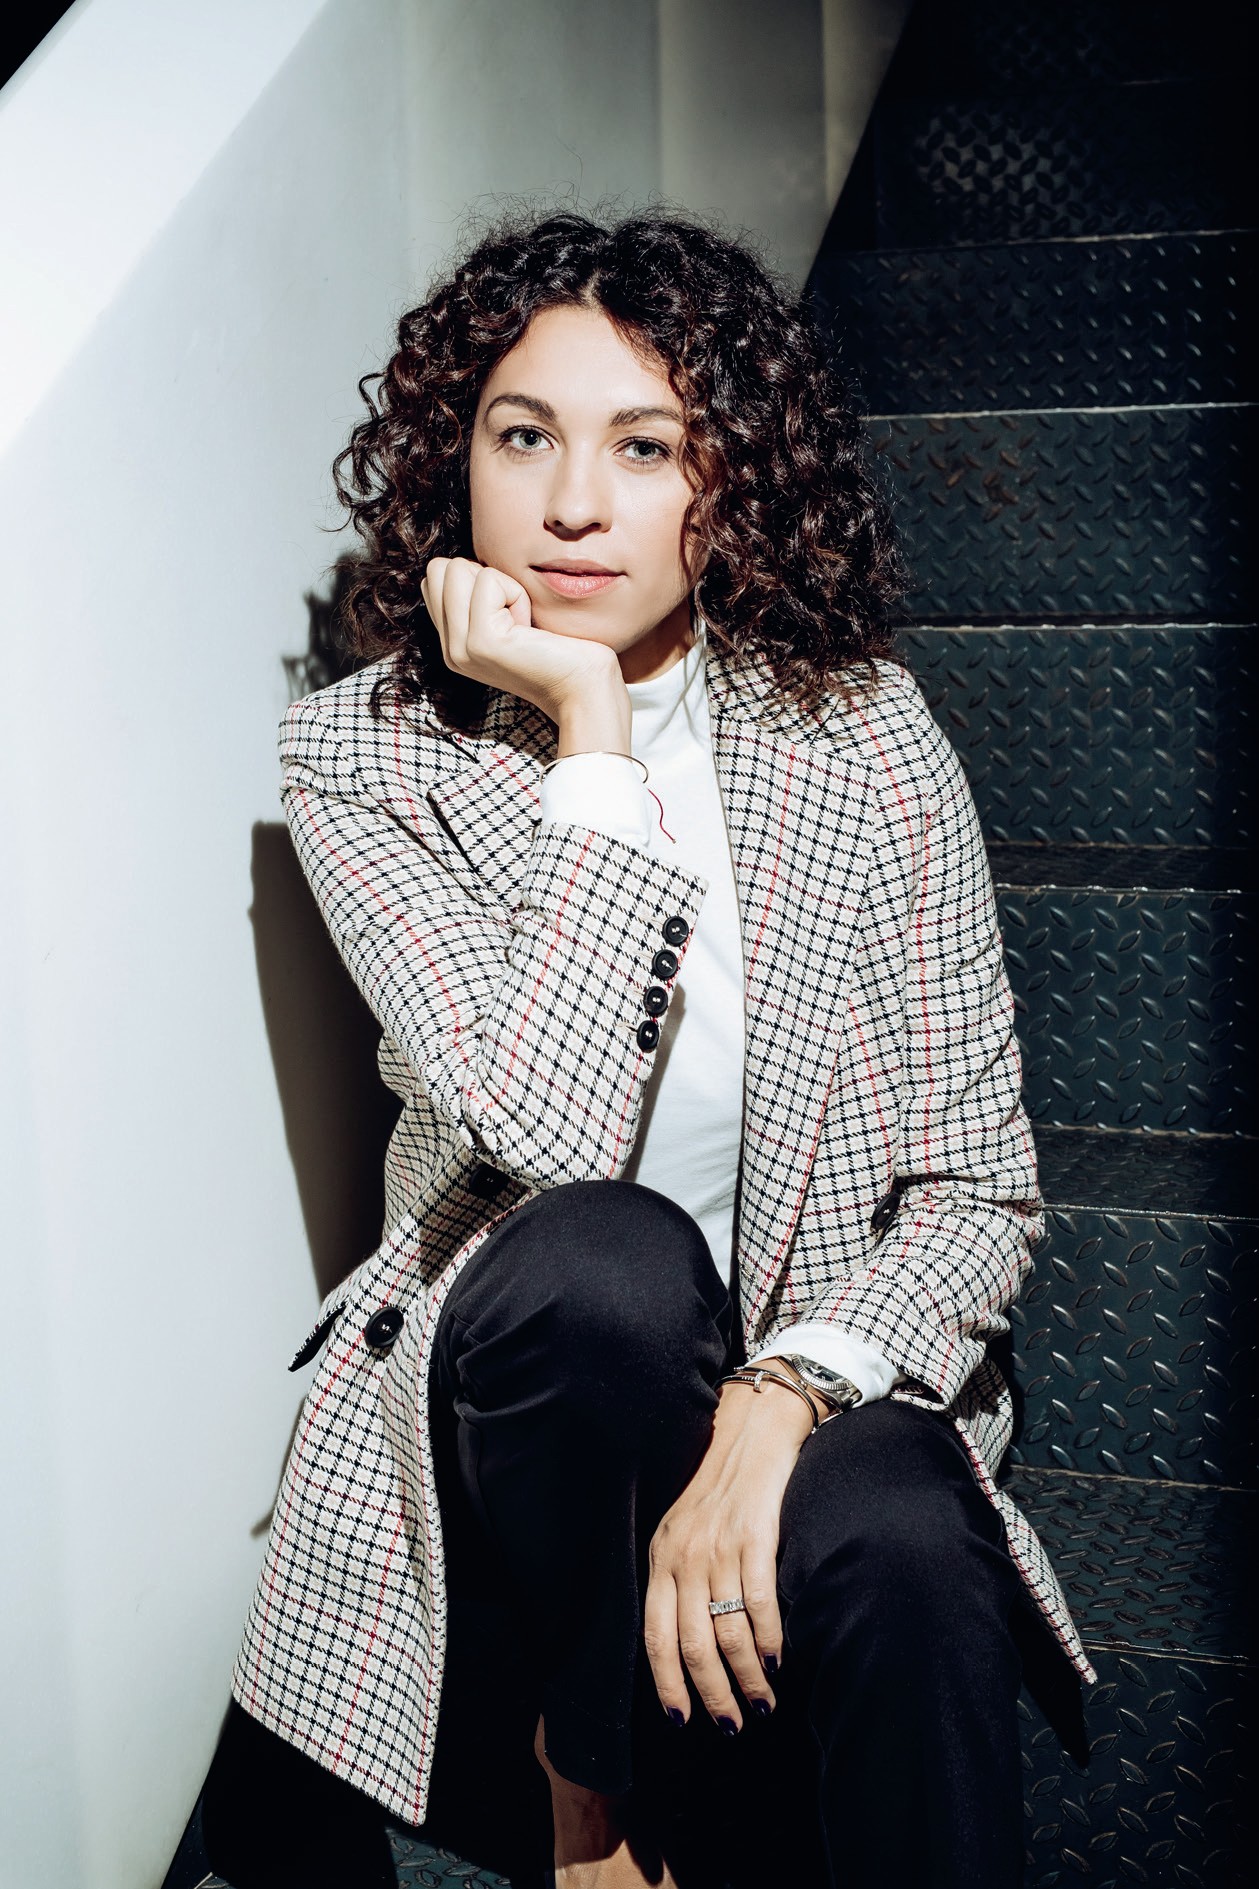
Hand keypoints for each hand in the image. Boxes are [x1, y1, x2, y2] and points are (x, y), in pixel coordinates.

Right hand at [421, 556, 623, 723]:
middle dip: (484, 577)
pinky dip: (517, 594)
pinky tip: (529, 627)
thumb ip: (478, 598)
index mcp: (453, 644)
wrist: (584, 688)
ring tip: (523, 622)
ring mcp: (461, 648)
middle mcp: (450, 649)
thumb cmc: (560, 649)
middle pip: (439, 569)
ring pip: (457, 569)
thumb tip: (466, 563)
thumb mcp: (508, 621)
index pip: (434, 578)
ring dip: (502, 585)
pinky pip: (488, 581)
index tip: (507, 610)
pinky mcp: (482, 641)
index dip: (475, 578)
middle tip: (516, 615)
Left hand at [643, 1370, 813, 1731]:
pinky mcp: (755, 1534)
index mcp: (661, 1558)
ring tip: (763, 1703)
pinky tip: (779, 1661)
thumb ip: (679, 1578)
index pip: (655, 1636)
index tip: (682, 1721)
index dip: (667, 1684)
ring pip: (729, 1632)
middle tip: (732, 1726)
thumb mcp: (684, 1531)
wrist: (753, 1431)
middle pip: (693, 1644)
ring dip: (748, 1678)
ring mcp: (719, 1545)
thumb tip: (686, 1644)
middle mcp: (684, 1555)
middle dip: (713, 1694)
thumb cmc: (721, 1489)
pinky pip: (759, 1601)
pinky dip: (770, 1640)